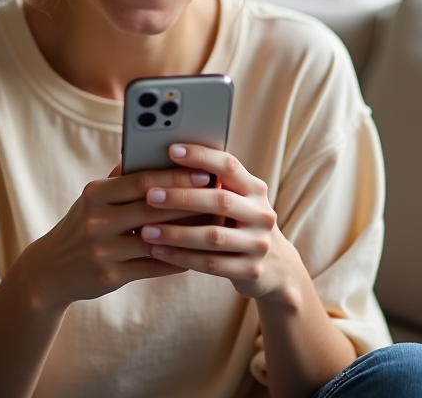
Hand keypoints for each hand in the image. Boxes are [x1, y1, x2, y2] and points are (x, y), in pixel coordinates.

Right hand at [18, 166, 210, 310]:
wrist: (49, 271)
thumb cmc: (82, 226)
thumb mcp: (93, 200)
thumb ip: (122, 180)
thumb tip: (160, 155)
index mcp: (95, 194)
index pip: (141, 180)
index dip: (175, 175)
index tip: (205, 171)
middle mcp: (96, 220)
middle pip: (152, 208)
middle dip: (189, 201)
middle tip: (219, 195)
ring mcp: (102, 251)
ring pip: (156, 239)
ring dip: (188, 232)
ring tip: (214, 224)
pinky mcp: (109, 277)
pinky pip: (153, 266)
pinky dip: (177, 259)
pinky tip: (197, 253)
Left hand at [136, 144, 297, 299]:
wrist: (275, 268)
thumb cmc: (238, 224)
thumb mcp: (235, 201)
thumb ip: (210, 185)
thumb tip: (162, 164)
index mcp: (255, 189)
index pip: (229, 165)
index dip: (201, 156)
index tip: (171, 150)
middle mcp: (262, 214)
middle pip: (219, 200)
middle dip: (181, 197)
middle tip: (149, 195)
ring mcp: (258, 244)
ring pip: (213, 236)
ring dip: (176, 233)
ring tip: (146, 230)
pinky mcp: (251, 271)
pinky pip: (210, 264)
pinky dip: (181, 257)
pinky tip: (157, 252)